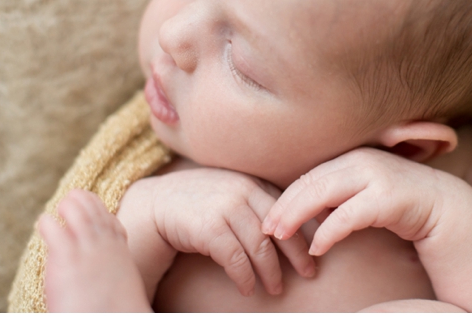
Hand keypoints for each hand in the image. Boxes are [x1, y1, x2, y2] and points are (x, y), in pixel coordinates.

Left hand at [36, 190, 150, 311]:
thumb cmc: (115, 309)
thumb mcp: (120, 282)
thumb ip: (109, 266)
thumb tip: (100, 270)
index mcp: (118, 249)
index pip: (107, 218)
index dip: (95, 211)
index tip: (83, 217)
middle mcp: (104, 242)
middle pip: (90, 206)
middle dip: (77, 201)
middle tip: (66, 207)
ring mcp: (86, 247)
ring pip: (73, 208)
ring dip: (64, 207)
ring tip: (57, 215)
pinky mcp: (66, 256)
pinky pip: (50, 226)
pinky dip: (46, 223)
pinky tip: (45, 227)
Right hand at [133, 167, 316, 296]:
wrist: (155, 205)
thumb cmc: (195, 202)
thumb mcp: (228, 191)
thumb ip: (253, 199)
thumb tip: (288, 223)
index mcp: (250, 182)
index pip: (288, 208)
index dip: (305, 230)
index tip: (316, 247)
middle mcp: (241, 192)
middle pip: (281, 229)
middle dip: (297, 254)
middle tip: (309, 273)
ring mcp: (225, 209)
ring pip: (260, 248)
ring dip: (271, 272)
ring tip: (275, 288)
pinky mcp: (210, 229)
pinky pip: (236, 260)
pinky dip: (244, 277)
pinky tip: (247, 288)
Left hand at [261, 147, 471, 309]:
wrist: (448, 208)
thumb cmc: (400, 203)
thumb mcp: (363, 195)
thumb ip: (337, 196)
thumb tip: (305, 212)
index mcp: (351, 158)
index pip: (308, 176)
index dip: (285, 196)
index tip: (266, 216)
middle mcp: (361, 161)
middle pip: (310, 183)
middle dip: (284, 207)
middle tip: (267, 229)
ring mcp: (376, 176)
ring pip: (324, 195)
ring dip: (298, 217)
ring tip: (281, 236)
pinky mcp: (389, 197)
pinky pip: (349, 215)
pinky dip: (328, 232)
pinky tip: (316, 248)